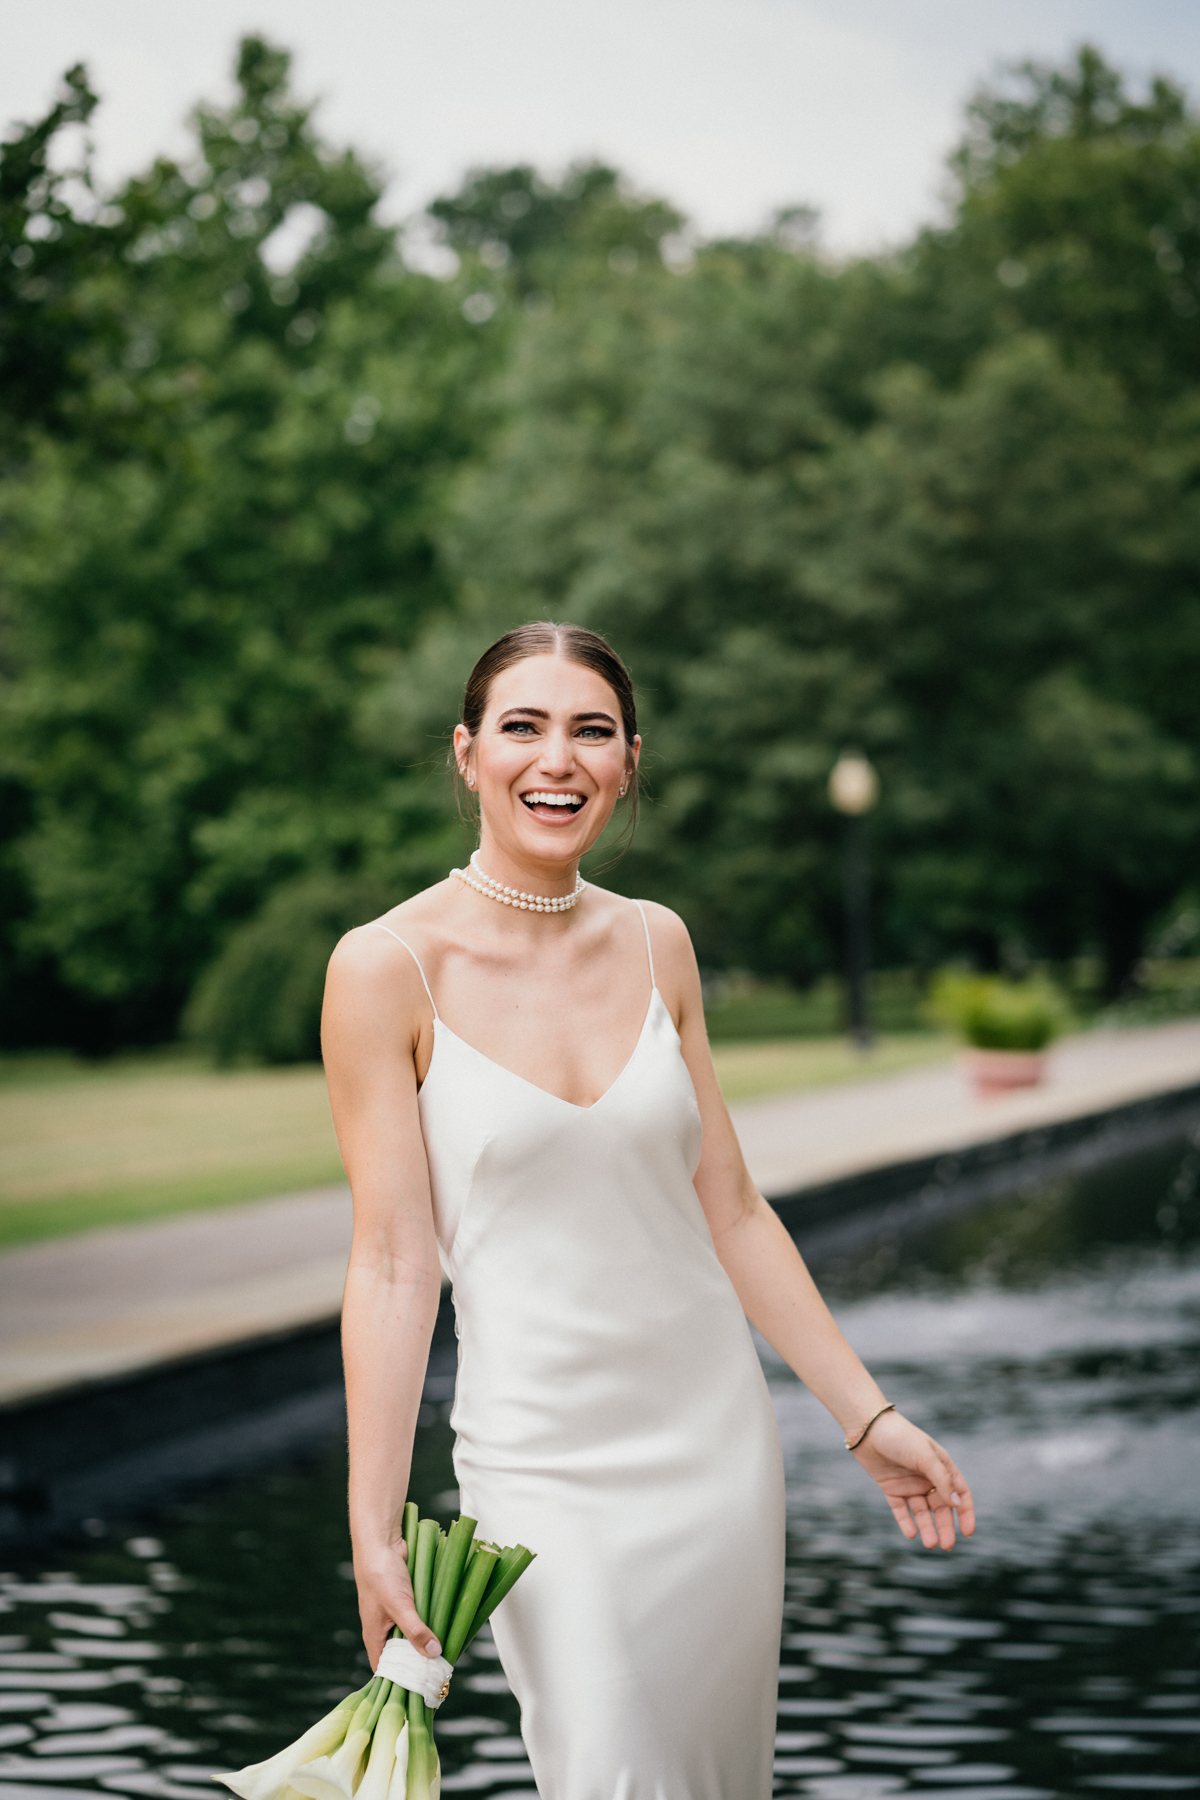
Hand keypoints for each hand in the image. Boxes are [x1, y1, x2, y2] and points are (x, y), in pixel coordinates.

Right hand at [354, 1538, 442, 1668]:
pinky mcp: (408, 1601)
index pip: (386, 1669)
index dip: (400, 1681)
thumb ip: (415, 1630)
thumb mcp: (399, 1606)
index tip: (421, 1690)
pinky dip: (431, 1622)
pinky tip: (447, 1628)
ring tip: (448, 1654)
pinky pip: (420, 1617)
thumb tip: (435, 1653)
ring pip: (413, 1636)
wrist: (381, 1541)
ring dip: (427, 1641)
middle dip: (419, 1662)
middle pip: (403, 1655)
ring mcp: (397, 1614)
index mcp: (375, 1637)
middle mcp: (385, 1629)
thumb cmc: (381, 1575)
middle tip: (441, 1674)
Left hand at [851, 1410, 975, 1549]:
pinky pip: (901, 1509)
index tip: (968, 1533)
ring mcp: (909, 1484)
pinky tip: (911, 1534)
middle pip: (941, 1507)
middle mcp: (927, 1477)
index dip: (965, 1512)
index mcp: (941, 1466)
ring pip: (922, 1512)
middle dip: (945, 1527)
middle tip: (947, 1546)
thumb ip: (942, 1479)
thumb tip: (958, 1503)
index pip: (959, 1492)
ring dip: (927, 1528)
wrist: (868, 1428)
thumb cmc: (901, 1437)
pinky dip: (906, 1522)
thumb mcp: (925, 1456)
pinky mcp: (892, 1488)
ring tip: (930, 1544)